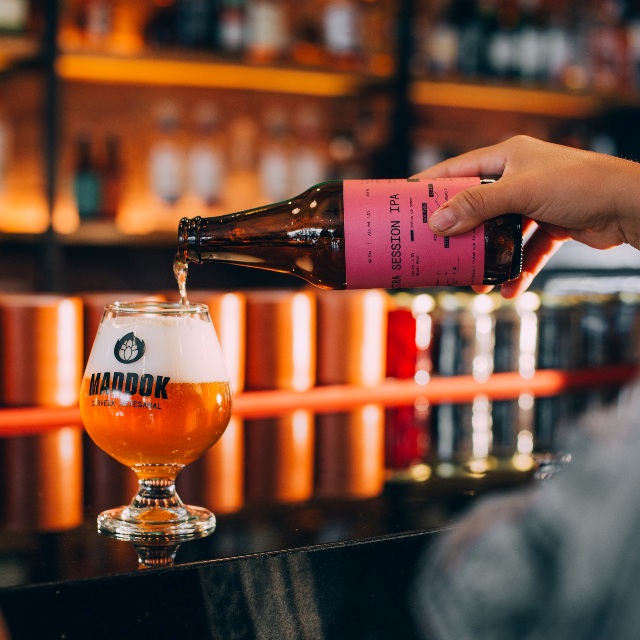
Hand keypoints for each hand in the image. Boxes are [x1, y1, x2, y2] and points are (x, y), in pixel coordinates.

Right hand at [414, 135, 639, 296]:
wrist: (630, 205)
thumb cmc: (579, 185)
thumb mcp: (520, 192)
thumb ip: (477, 205)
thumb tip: (438, 222)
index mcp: (508, 156)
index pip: (458, 169)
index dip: (432, 185)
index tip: (408, 202)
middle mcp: (519, 176)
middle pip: (477, 205)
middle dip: (461, 232)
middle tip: (439, 250)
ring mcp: (536, 201)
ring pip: (501, 232)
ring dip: (490, 258)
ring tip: (477, 281)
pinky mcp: (552, 224)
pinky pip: (527, 248)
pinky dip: (519, 268)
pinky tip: (510, 288)